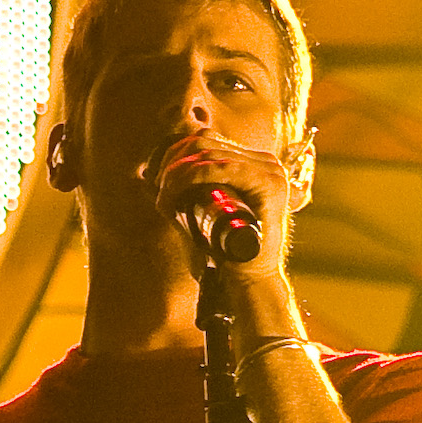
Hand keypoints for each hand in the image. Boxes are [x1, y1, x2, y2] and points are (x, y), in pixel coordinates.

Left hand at [147, 126, 306, 286]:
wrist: (250, 282)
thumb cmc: (226, 251)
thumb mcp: (204, 212)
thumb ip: (189, 191)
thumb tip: (151, 175)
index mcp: (254, 162)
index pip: (206, 140)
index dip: (174, 156)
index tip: (158, 185)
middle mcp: (266, 161)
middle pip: (204, 142)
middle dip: (171, 164)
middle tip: (160, 194)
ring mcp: (270, 170)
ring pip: (207, 153)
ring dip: (175, 175)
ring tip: (165, 202)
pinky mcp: (269, 184)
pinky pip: (220, 168)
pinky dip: (188, 180)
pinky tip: (174, 201)